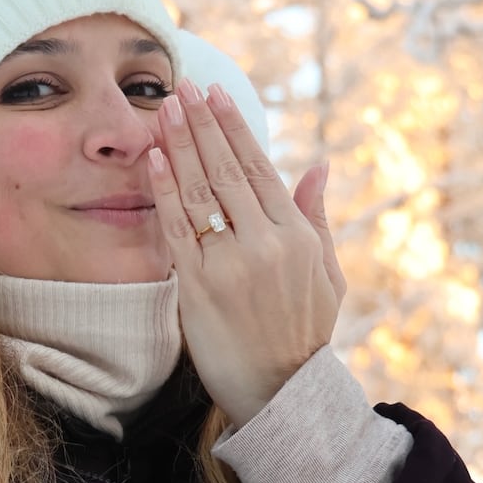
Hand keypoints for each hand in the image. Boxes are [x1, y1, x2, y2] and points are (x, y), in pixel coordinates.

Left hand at [146, 77, 345, 429]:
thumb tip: (318, 165)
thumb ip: (317, 217)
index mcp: (297, 236)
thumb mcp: (327, 275)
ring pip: (201, 191)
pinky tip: (155, 158)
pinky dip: (165, 190)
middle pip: (226, 170)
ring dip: (180, 144)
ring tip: (163, 109)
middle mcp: (265, 244)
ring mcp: (231, 265)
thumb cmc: (304, 333)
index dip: (235, 127)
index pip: (260, 167)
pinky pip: (178, 229)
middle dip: (202, 123)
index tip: (216, 95)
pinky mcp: (198, 288)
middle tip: (182, 87)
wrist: (283, 394)